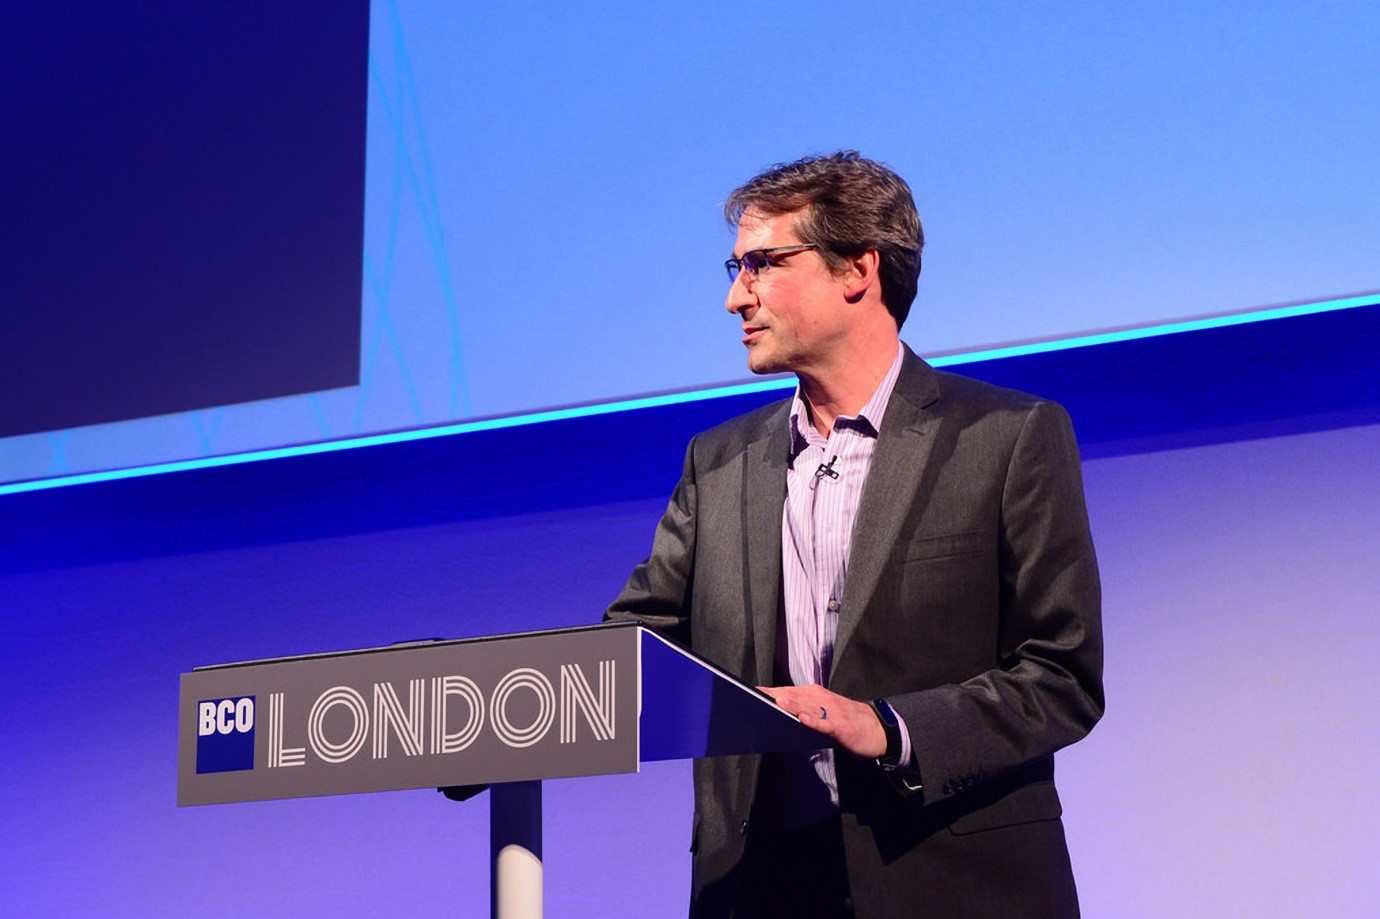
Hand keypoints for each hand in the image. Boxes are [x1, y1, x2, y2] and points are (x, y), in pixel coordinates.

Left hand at [759, 684, 886, 758]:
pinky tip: (803, 720)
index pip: (786, 691)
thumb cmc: (844, 719)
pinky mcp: (841, 726)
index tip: (748, 692)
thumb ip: (801, 709)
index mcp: (814, 694)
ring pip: (808, 707)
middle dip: (774, 697)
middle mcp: (821, 699)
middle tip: (753, 698)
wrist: (876, 728)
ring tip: (775, 703)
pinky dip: (814, 721)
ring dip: (792, 705)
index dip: (768, 692)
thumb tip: (775, 710)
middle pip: (793, 696)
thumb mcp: (821, 710)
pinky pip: (825, 723)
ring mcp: (831, 712)